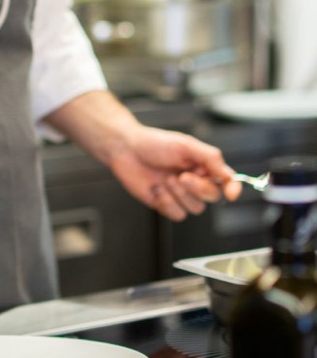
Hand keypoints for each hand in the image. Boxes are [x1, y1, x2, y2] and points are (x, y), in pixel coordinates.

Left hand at [110, 125, 241, 220]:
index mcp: (203, 165)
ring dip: (179, 194)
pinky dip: (167, 202)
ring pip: (195, 208)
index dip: (233, 188)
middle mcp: (195, 180)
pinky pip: (178, 215)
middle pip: (211, 196)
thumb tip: (230, 175)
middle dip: (197, 188)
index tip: (231, 194)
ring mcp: (180, 194)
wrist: (126, 150)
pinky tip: (157, 189)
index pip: (226, 180)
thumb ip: (210, 159)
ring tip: (165, 178)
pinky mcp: (166, 204)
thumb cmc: (154, 143)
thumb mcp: (186, 145)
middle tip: (181, 176)